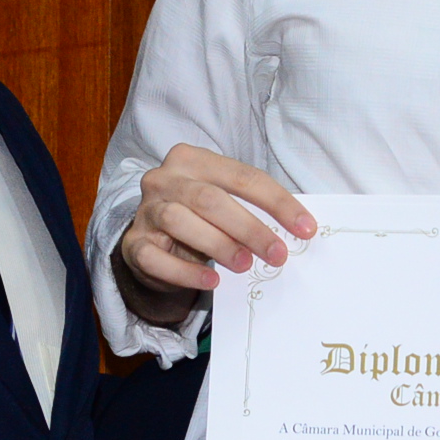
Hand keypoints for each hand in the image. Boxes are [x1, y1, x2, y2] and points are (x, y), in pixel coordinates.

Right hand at [114, 146, 313, 324]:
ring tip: (245, 265)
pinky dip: (186, 271)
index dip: (278, 203)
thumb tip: (298, 228)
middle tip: (278, 255)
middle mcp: (165, 179)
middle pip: (210, 199)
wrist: (151, 241)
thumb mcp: (223, 202)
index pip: (243, 177)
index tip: (306, 228)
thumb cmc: (198, 217)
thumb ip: (251, 207)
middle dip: (250, 228)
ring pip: (180, 221)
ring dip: (219, 245)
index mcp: (192, 159)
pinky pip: (156, 258)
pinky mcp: (133, 243)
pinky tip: (211, 280)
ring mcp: (145, 210)